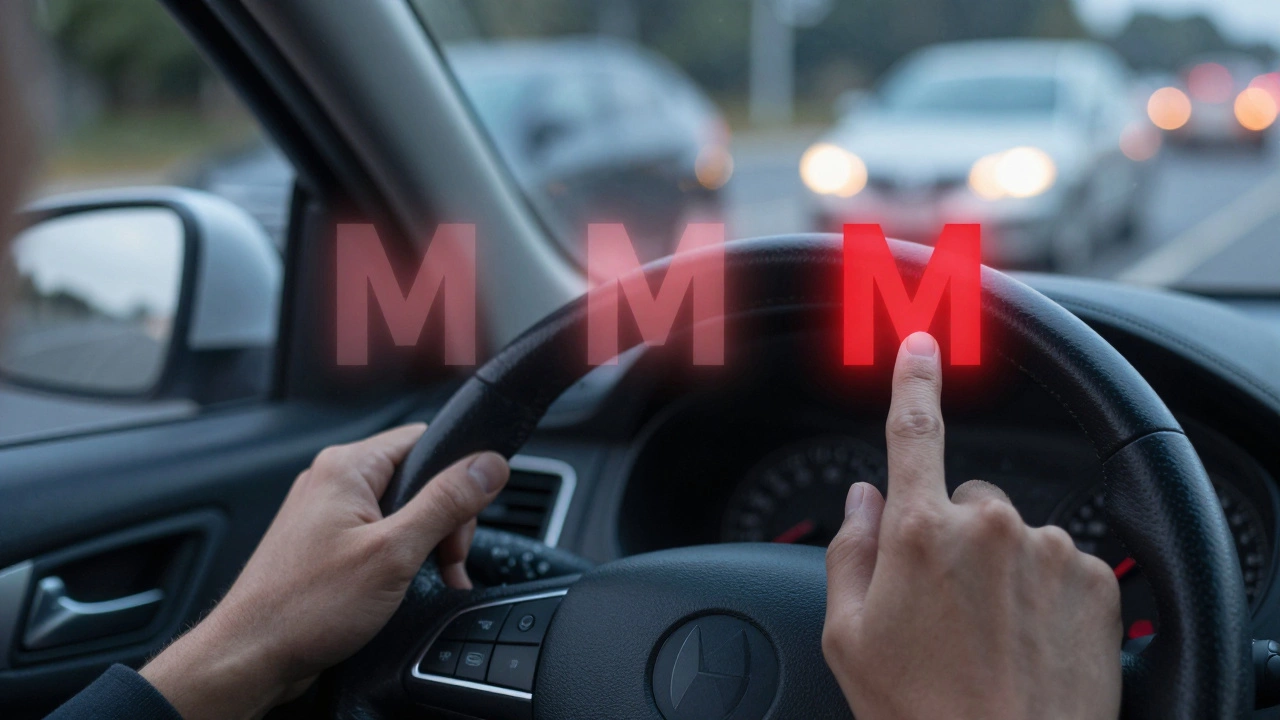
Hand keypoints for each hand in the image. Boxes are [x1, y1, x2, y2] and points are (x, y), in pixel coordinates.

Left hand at [141, 424, 508, 719]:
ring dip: (425, 543)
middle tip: (446, 559)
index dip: (458, 476)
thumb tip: (488, 466)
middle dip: (444, 520)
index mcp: (347, 467)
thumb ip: (446, 503)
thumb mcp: (394, 553)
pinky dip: (400, 557)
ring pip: (400, 510)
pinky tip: (405, 585)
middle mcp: (332, 480)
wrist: (251, 657)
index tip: (468, 515)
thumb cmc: (304, 607)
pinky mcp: (324, 543)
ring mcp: (326, 512)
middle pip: (417, 477)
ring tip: (428, 578)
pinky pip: (378, 534)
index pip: (426, 440)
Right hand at [822, 333, 1121, 719]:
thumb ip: (850, 550)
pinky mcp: (1096, 581)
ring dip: (1000, 568)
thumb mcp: (849, 637)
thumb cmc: (921, 712)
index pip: (915, 430)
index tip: (922, 344)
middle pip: (964, 499)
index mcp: (921, 531)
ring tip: (988, 638)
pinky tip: (1026, 643)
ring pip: (1014, 534)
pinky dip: (1042, 592)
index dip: (915, 379)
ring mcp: (1050, 550)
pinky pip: (1059, 564)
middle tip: (942, 608)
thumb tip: (863, 497)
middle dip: (951, 534)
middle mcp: (991, 525)